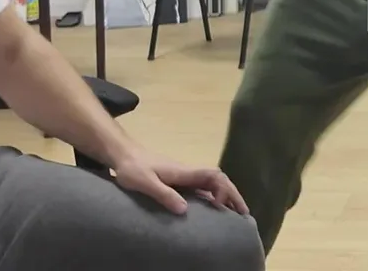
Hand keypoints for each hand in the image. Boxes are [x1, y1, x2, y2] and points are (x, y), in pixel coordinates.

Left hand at [112, 150, 249, 215]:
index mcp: (184, 172)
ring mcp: (184, 175)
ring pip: (213, 183)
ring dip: (227, 195)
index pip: (213, 176)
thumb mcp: (145, 183)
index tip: (222, 206)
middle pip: (219, 179)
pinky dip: (215, 196)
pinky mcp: (179, 179)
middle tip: (244, 212)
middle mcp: (188, 172)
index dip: (224, 190)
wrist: (123, 155)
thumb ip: (164, 194)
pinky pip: (204, 187)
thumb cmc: (133, 168)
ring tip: (236, 211)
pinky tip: (215, 206)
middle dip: (233, 194)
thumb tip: (185, 210)